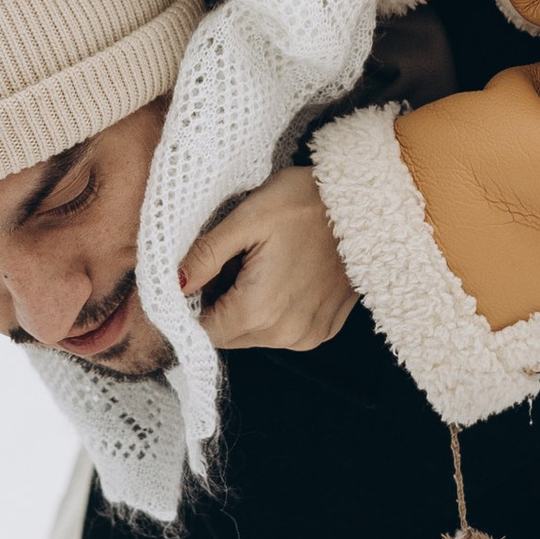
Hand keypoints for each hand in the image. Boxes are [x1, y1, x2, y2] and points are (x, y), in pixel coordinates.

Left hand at [180, 167, 356, 352]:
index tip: (200, 276)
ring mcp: (308, 336)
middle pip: (227, 336)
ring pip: (253, 335)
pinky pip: (281, 331)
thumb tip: (172, 284)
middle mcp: (285, 335)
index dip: (191, 305)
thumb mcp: (246, 219)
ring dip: (246, 309)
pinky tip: (285, 276)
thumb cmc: (308, 203)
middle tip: (234, 262)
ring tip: (263, 265)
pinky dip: (274, 311)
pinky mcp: (324, 330)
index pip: (202, 331)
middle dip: (220, 305)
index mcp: (259, 310)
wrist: (367, 203)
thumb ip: (204, 256)